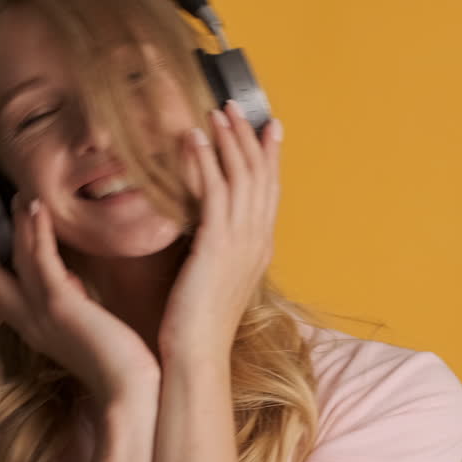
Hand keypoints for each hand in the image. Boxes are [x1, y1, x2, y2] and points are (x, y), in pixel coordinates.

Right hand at [0, 194, 160, 409]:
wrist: (127, 394)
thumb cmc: (119, 371)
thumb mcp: (88, 336)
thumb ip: (76, 313)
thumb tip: (76, 289)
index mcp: (36, 333)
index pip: (0, 296)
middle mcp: (31, 324)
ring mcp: (42, 314)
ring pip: (17, 261)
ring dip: (15, 226)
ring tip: (15, 197)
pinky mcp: (61, 306)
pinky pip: (41, 260)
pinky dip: (36, 232)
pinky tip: (36, 208)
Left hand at [157, 100, 283, 360]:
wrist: (196, 356)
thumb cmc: (197, 327)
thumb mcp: (212, 280)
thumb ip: (216, 252)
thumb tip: (206, 234)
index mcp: (259, 249)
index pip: (269, 192)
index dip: (269, 157)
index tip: (268, 127)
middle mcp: (256, 241)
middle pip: (260, 176)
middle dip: (249, 137)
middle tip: (237, 105)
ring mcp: (240, 242)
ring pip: (241, 177)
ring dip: (228, 139)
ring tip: (216, 111)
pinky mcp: (216, 245)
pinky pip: (214, 191)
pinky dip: (206, 160)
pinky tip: (193, 138)